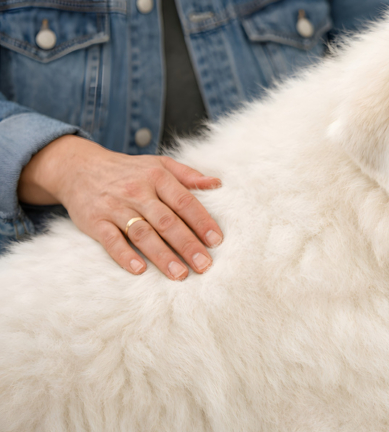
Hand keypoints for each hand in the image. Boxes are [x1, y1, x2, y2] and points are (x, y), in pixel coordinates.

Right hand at [18, 135, 222, 279]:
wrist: (79, 167)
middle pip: (167, 221)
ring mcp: (115, 207)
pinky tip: (139, 269)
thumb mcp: (159, 163)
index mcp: (157, 177)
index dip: (202, 222)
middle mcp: (137, 191)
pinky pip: (111, 240)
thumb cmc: (128, 170)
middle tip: (204, 265)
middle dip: (187, 245)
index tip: (216, 241)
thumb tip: (217, 183)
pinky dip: (124, 255)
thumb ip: (189, 175)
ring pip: (142, 233)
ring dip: (162, 255)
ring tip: (179, 274)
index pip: (185, 202)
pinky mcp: (95, 221)